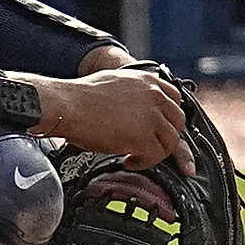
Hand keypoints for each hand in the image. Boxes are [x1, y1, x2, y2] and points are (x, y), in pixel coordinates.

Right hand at [33, 64, 192, 170]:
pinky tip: (129, 161)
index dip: (168, 117)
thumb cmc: (81, 97)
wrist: (67, 106)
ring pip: (171, 141)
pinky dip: (145, 163)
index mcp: (148, 81)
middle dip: (165, 137)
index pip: (175, 99)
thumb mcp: (116, 83)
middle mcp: (154, 95)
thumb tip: (135, 107)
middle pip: (177, 121)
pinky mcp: (143, 136)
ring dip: (155, 153)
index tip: (160, 129)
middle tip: (149, 147)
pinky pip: (156, 156)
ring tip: (136, 157)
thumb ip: (134, 92)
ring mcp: (151, 116)